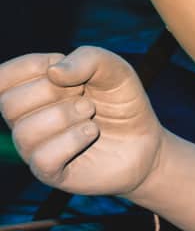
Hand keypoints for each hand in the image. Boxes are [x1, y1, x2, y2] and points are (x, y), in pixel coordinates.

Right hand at [0, 47, 163, 195]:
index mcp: (30, 92)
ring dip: (66, 116)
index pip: (2, 77)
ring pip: (25, 131)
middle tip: (84, 96)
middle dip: (53, 92)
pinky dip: (72, 140)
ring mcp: (34, 149)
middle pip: (10, 103)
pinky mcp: (50, 172)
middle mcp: (25, 121)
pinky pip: (43, 158)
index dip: (34, 66)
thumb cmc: (120, 103)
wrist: (145, 142)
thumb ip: (87, 58)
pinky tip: (91, 133)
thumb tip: (53, 71)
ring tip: (91, 115)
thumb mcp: (114, 70)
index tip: (69, 71)